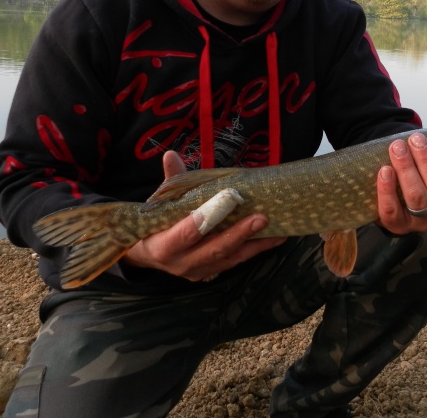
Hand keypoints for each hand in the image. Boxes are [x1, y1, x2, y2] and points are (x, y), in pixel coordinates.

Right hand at [123, 151, 285, 280]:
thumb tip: (170, 154)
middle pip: (214, 249)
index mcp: (163, 246)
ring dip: (255, 244)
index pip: (185, 234)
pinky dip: (255, 250)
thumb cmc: (157, 222)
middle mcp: (181, 263)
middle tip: (261, 218)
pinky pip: (235, 261)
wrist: (148, 253)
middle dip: (239, 234)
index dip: (204, 220)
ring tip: (278, 230)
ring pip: (230, 258)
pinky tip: (273, 239)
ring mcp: (197, 271)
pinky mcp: (211, 273)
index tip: (226, 203)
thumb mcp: (160, 203)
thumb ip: (170, 181)